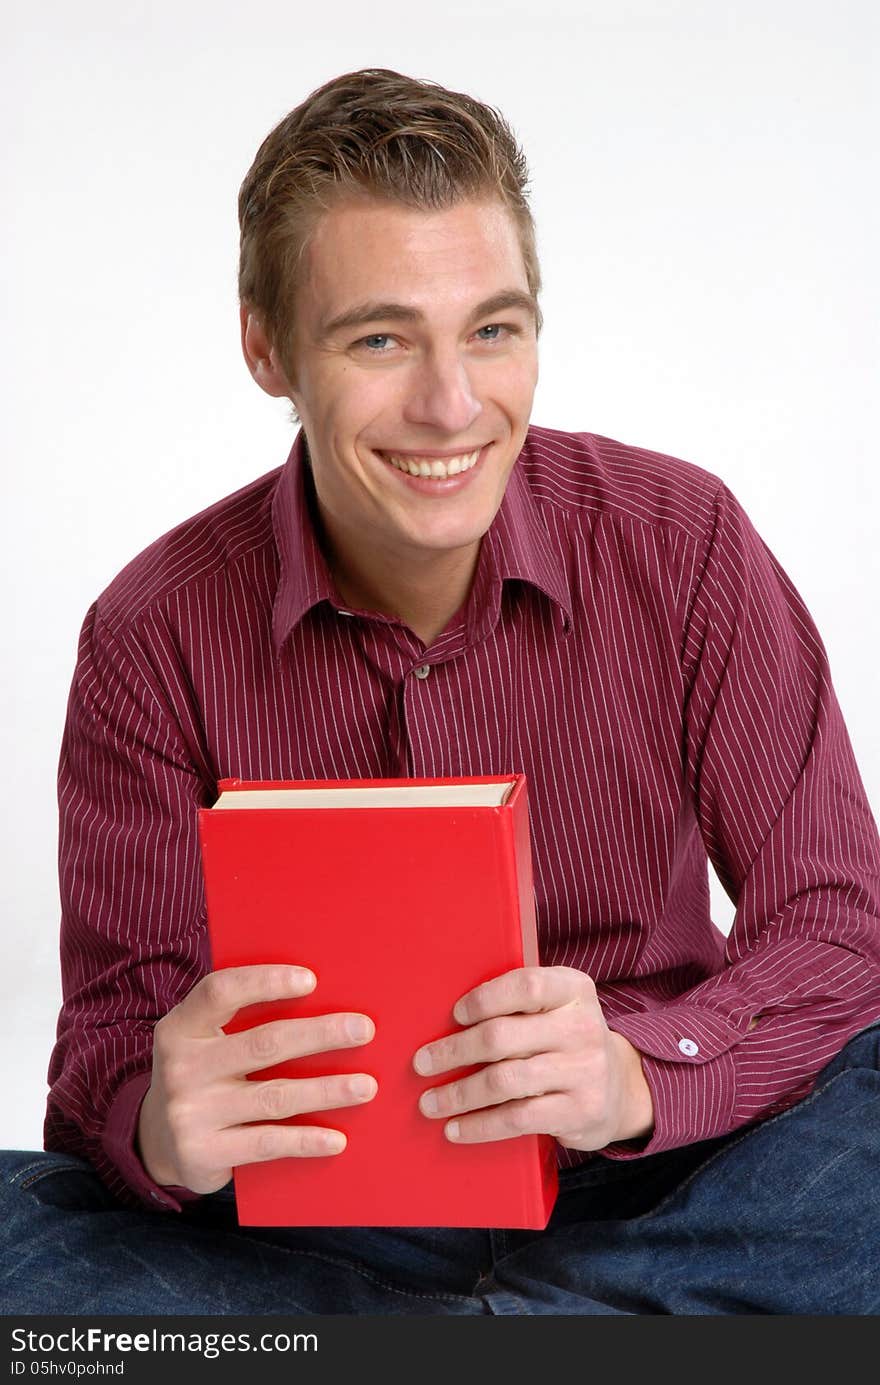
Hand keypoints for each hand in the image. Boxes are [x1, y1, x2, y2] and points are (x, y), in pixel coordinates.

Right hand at [137, 964, 376, 1192]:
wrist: (158, 1142)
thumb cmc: (202, 1074)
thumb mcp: (204, 1040)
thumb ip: (240, 1019)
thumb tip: (321, 997)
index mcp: (180, 1027)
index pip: (220, 992)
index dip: (265, 981)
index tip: (311, 980)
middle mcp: (181, 1067)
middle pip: (263, 1044)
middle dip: (319, 1034)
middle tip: (363, 1029)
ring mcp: (190, 1113)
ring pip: (274, 1096)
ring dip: (327, 1090)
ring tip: (366, 1086)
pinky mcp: (203, 1153)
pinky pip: (266, 1143)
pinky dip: (305, 1140)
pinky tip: (337, 1138)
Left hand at [412, 966, 652, 1150]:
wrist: (617, 1088)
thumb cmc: (563, 1040)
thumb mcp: (555, 1009)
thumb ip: (517, 1003)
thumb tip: (442, 1016)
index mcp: (574, 990)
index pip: (526, 985)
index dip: (485, 999)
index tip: (454, 1014)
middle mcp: (583, 1027)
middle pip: (503, 1037)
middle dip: (454, 1051)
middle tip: (421, 1064)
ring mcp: (585, 1071)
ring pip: (504, 1081)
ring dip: (458, 1094)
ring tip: (430, 1102)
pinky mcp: (580, 1111)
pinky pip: (518, 1119)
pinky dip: (480, 1126)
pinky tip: (456, 1128)